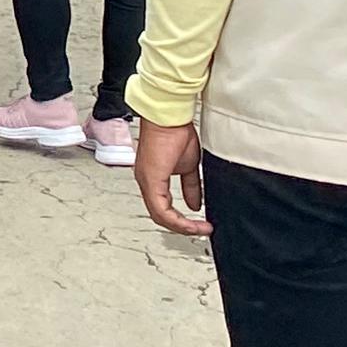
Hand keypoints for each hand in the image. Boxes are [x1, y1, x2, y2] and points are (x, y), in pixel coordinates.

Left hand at [135, 117, 210, 237]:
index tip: (200, 225)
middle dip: (183, 227)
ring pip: (160, 216)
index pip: (163, 209)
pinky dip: (178, 220)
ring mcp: (146, 182)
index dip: (181, 220)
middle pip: (160, 216)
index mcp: (152, 179)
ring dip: (182, 226)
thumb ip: (191, 186)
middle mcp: (145, 182)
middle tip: (201, 230)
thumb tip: (195, 205)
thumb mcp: (188, 166)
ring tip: (200, 229)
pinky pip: (161, 210)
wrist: (170, 116)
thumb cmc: (175, 132)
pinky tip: (192, 223)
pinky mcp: (150, 180)